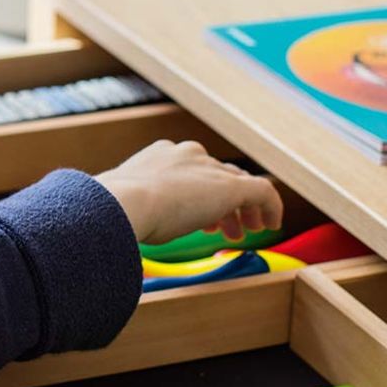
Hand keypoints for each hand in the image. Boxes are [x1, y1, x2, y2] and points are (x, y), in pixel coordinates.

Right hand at [94, 140, 283, 245]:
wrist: (123, 203)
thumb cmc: (116, 209)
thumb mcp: (126, 203)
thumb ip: (135, 206)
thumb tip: (119, 227)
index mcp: (161, 155)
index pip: (193, 169)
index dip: (201, 194)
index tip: (202, 219)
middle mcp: (188, 155)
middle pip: (218, 174)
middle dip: (224, 203)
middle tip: (226, 228)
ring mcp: (209, 168)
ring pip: (239, 183)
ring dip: (244, 209)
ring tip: (244, 232)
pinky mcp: (230, 186)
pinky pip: (263, 191)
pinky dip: (271, 207)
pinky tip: (271, 225)